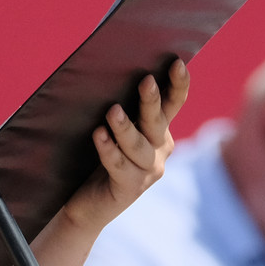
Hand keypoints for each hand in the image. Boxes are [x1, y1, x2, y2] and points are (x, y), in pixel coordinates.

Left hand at [63, 59, 189, 232]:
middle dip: (152, 100)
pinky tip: (98, 134)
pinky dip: (108, 149)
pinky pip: (118, 166)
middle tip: (145, 80)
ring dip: (125, 127)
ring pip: (138, 146)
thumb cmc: (96, 157)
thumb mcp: (111, 128)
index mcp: (159, 130)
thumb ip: (119, 106)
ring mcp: (147, 171)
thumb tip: (106, 69)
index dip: (178, 84)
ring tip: (113, 111)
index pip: (173, 103)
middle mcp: (159, 150)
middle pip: (157, 122)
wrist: (86, 203)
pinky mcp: (129, 188)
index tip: (177, 62)